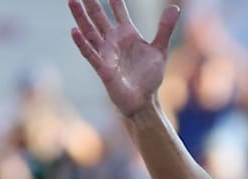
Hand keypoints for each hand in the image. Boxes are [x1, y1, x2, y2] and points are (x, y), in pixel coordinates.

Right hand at [68, 0, 179, 117]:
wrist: (144, 100)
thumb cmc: (149, 76)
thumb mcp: (160, 49)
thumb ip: (165, 28)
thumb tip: (175, 7)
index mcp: (127, 34)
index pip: (118, 11)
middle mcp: (113, 41)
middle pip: (98, 17)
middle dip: (90, 3)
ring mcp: (106, 53)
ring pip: (89, 31)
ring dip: (80, 17)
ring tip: (72, 1)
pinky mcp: (103, 68)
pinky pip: (90, 53)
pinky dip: (82, 43)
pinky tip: (74, 30)